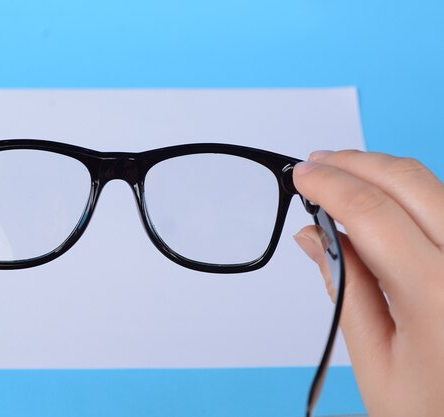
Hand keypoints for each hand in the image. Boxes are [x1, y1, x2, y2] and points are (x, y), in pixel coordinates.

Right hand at [293, 150, 443, 416]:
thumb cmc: (438, 414)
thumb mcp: (377, 362)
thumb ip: (345, 289)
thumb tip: (314, 237)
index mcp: (440, 296)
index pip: (374, 212)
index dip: (330, 186)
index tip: (302, 177)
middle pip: (411, 182)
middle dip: (356, 163)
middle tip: (317, 164)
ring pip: (434, 187)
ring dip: (383, 174)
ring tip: (342, 178)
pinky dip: (410, 195)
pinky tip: (382, 203)